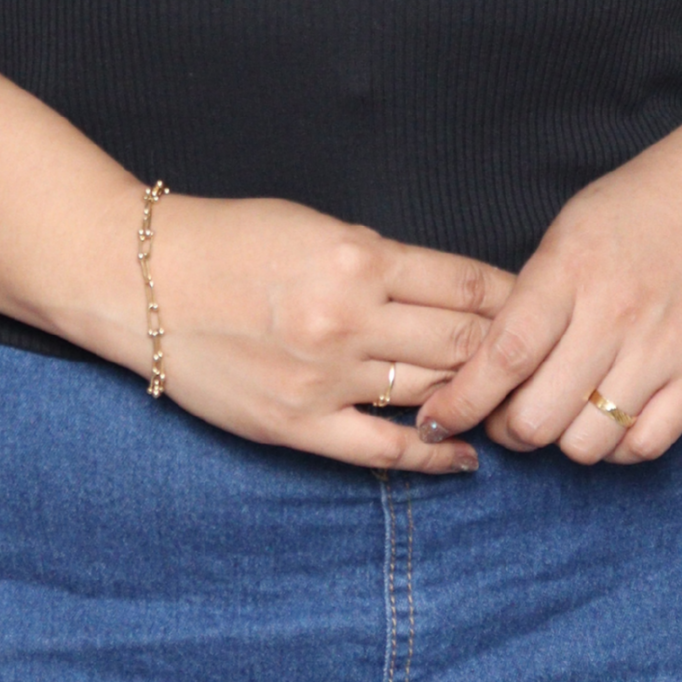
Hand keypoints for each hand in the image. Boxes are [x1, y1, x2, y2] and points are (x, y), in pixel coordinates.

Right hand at [140, 191, 513, 473]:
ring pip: (433, 393)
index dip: (515, 302)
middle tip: (539, 364)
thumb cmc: (227, 241)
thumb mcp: (315, 226)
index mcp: (360, 257)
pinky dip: (434, 456)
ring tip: (509, 406)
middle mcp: (350, 319)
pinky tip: (464, 456)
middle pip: (465, 343)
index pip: (469, 286)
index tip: (537, 310)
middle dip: (511, 354)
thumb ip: (381, 259)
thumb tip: (446, 292)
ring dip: (478, 401)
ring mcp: (325, 378)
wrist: (141, 281)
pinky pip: (384, 451)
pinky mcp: (297, 424)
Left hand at [413, 98, 681, 465]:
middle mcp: (616, 315)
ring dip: (562, 441)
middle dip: (508, 430)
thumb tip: (490, 363)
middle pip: (538, 417)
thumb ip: (531, 295)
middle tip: (505, 417)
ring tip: (560, 416)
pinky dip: (617, 447)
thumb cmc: (644, 202)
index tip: (437, 418)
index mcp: (570, 271)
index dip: (462, 400)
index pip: (503, 356)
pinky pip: (646, 445)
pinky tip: (608, 420)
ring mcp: (665, 349)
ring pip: (588, 444)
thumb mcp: (570, 228)